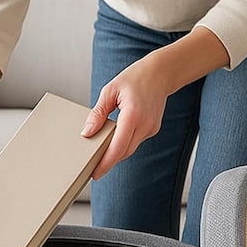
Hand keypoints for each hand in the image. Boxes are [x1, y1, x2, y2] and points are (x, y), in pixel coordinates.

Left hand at [81, 54, 170, 178]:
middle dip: (108, 161)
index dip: (106, 163)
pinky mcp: (153, 129)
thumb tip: (87, 132)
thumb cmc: (135, 78)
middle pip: (124, 152)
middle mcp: (145, 124)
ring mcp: (151, 128)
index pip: (118, 146)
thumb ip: (98, 114)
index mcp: (133, 114)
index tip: (95, 173)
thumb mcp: (110, 91)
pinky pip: (135, 142)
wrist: (160, 73)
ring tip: (100, 153)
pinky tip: (115, 139)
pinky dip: (124, 143)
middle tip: (92, 167)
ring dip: (116, 152)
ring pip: (130, 149)